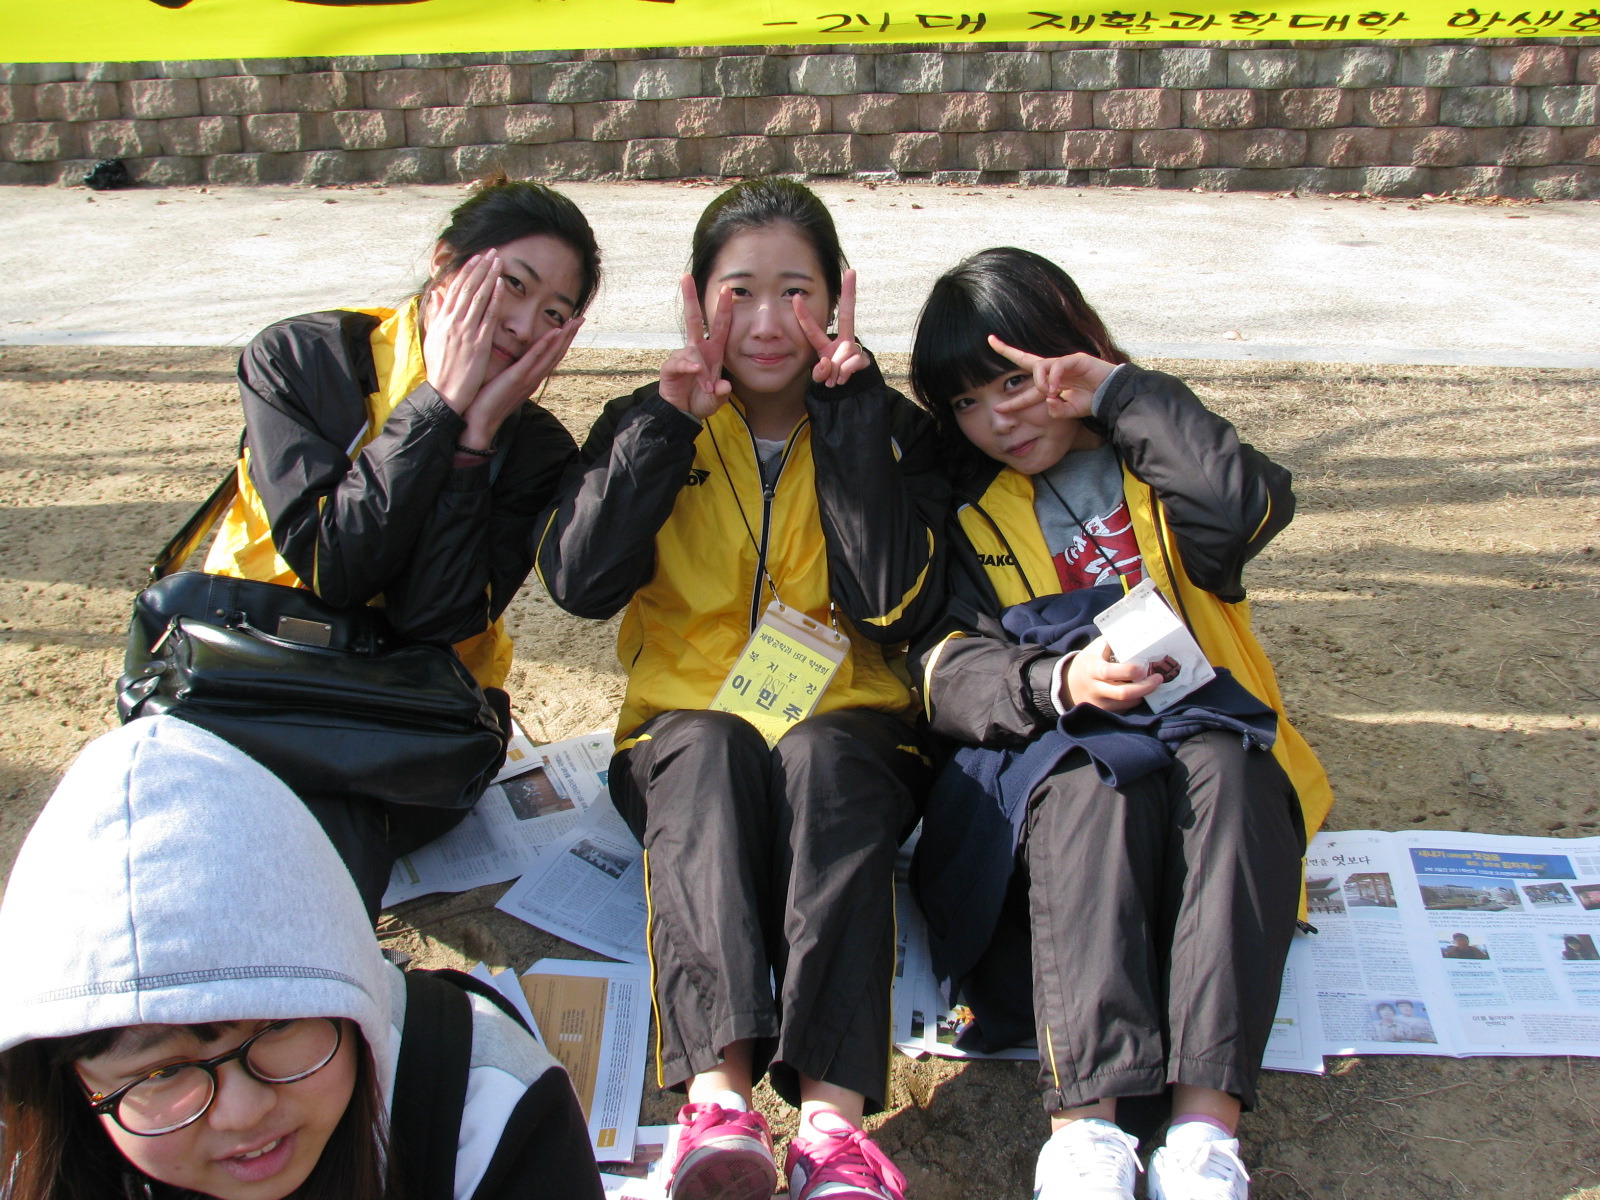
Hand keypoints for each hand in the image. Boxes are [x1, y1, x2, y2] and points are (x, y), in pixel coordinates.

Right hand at [422, 250, 502, 415]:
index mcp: (442, 320)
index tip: (476, 257)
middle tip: (491, 251)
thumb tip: (436, 295)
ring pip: (478, 298)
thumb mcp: (432, 338)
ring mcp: (465, 332)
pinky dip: (493, 299)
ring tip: (498, 261)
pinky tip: (501, 285)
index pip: (455, 289)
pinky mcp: (477, 343)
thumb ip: (436, 314)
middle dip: (480, 267)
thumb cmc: (440, 368)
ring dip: (489, 277)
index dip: (466, 271)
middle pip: (467, 288)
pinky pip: (487, 317)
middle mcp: (452, 322)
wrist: (444, 393)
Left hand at [458, 315, 585, 452]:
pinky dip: (545, 345)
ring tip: (573, 321)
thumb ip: (513, 374)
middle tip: (581, 318)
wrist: (480, 425)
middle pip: (557, 353)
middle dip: (570, 335)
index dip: (563, 341)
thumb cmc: (487, 405)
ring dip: (564, 336)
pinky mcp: (517, 378)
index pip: (551, 357)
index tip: (571, 325)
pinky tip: (554, 332)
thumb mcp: (504, 385)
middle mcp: (534, 379)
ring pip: (551, 354)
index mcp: (531, 379)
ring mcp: (527, 379)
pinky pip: (533, 358)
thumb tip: (513, 364)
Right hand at [659, 274, 731, 418]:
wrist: (683, 413)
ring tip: (706, 387)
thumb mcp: (716, 399)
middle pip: (693, 319)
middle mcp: (697, 350)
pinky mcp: (670, 367)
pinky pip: (680, 362)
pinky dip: (689, 367)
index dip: (724, 308)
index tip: (728, 289)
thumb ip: (721, 393)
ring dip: (701, 369)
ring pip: (692, 352)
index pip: (719, 326)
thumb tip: (723, 386)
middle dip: (690, 298)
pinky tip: (695, 372)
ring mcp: (683, 357)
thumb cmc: (702, 400)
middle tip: (686, 277)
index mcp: (713, 352)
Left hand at [794, 267, 867, 387]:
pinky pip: (849, 365)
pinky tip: (843, 379)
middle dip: (849, 292)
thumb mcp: (821, 376)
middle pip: (847, 314)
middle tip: (852, 270)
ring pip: (840, 356)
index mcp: (825, 343)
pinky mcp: (862, 358)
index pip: (812, 328)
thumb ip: (821, 372)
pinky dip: (843, 375)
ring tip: (834, 379)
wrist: (850, 391)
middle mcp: (842, 340)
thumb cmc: (831, 378)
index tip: (796, 296)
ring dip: (835, 372)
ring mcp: (853, 348)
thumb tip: (831, 365)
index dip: (803, 314)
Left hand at [987, 337, 1114, 421]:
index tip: (998, 407)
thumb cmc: (1092, 402)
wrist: (1111, 396)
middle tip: (991, 341)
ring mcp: (1064, 363)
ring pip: (1040, 365)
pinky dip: (1053, 378)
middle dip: (1007, 351)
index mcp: (1051, 385)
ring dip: (1039, 382)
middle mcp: (1054, 371)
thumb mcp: (1069, 412)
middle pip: (1026, 359)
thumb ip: (1055, 410)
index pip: (1027, 390)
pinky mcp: (1076, 359)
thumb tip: (1047, 401)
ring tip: (1049, 393)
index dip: (1013, 402)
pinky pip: (1057, 365)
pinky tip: (1056, 389)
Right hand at [1062, 636, 1162, 712]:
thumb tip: (1136, 633)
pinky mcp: (1104, 712)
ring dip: (1143, 694)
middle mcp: (1095, 688)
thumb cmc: (1088, 662)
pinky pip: (1124, 709)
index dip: (1128, 672)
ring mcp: (1099, 703)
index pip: (1109, 673)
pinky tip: (1141, 692)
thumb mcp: (1095, 648)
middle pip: (1123, 693)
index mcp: (1092, 669)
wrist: (1069, 684)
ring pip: (1127, 704)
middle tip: (1158, 679)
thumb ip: (1113, 642)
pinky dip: (1135, 700)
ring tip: (1153, 684)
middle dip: (1145, 687)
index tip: (1142, 669)